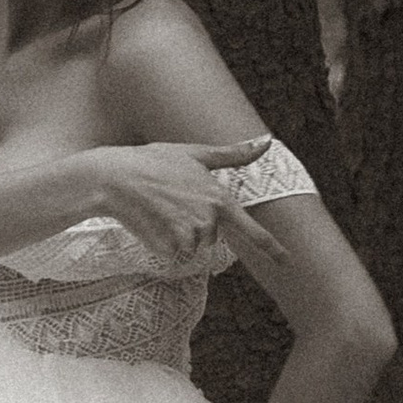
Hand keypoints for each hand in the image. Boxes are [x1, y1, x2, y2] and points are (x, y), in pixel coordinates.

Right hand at [91, 142, 290, 272]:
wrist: (115, 177)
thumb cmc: (154, 160)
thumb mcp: (195, 153)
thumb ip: (233, 154)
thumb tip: (267, 141)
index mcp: (218, 197)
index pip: (250, 229)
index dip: (270, 247)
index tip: (287, 261)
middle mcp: (208, 218)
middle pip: (211, 238)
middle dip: (195, 226)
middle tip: (171, 202)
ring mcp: (189, 233)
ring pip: (191, 248)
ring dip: (177, 236)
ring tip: (159, 211)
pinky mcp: (170, 245)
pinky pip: (173, 254)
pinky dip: (163, 244)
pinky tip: (151, 223)